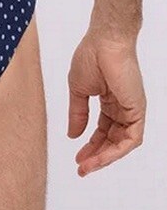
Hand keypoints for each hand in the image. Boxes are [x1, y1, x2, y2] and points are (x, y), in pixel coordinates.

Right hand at [67, 31, 145, 175]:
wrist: (104, 41)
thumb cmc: (91, 57)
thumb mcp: (78, 90)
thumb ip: (77, 113)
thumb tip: (73, 135)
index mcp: (109, 102)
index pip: (102, 131)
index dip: (90, 146)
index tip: (77, 158)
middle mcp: (122, 108)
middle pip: (112, 140)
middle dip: (97, 156)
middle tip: (81, 168)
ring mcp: (131, 110)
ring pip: (122, 144)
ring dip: (105, 157)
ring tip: (88, 166)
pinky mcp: (137, 110)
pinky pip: (131, 139)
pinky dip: (117, 150)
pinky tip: (102, 156)